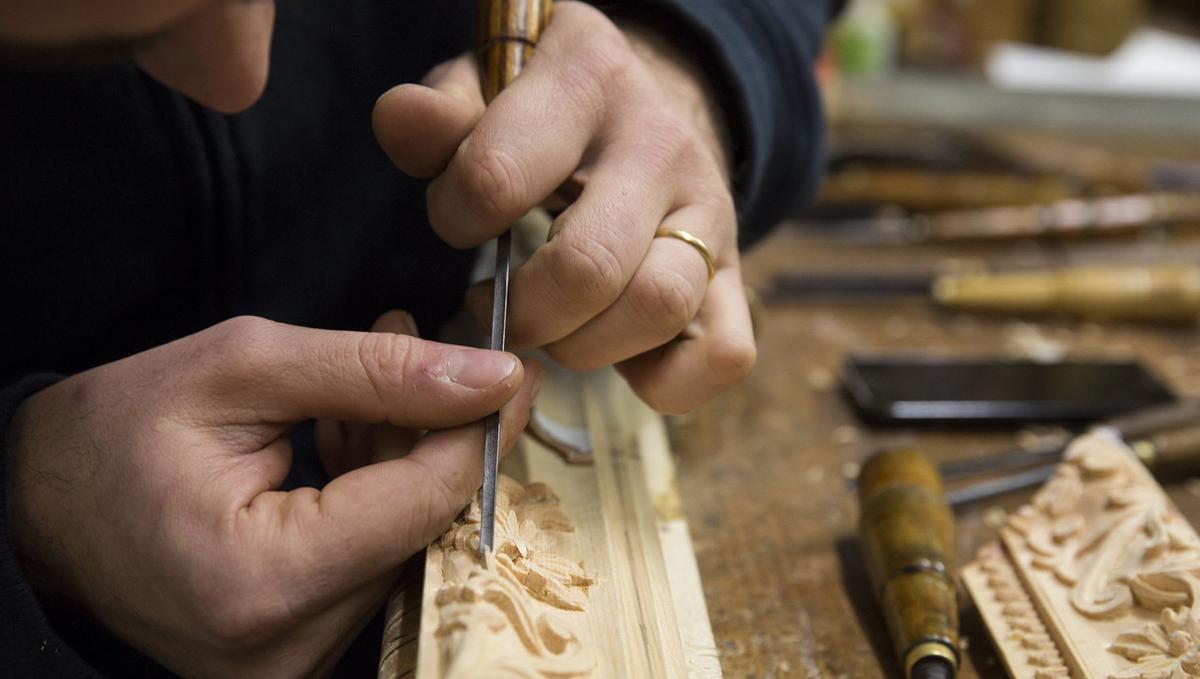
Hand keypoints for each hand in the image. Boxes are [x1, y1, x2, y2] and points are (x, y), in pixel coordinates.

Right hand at [5, 314, 540, 676]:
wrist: (36, 508)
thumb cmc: (115, 434)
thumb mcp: (243, 369)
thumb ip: (375, 372)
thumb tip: (491, 377)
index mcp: (264, 579)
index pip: (422, 500)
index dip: (477, 427)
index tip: (509, 368)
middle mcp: (286, 647)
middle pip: (418, 526)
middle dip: (428, 432)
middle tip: (401, 350)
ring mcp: (291, 665)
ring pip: (402, 545)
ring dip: (397, 464)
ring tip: (351, 396)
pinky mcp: (295, 658)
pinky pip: (370, 568)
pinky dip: (372, 502)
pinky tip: (344, 444)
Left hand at [372, 2, 755, 413]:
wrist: (644, 110)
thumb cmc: (543, 116)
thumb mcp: (485, 92)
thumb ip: (440, 117)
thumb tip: (399, 120)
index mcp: (588, 78)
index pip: (499, 177)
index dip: (456, 220)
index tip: (459, 223)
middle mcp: (662, 143)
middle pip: (589, 265)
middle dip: (522, 314)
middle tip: (496, 307)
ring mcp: (711, 212)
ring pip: (659, 307)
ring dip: (586, 348)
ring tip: (554, 330)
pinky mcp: (736, 274)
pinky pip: (724, 355)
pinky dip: (666, 382)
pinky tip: (620, 356)